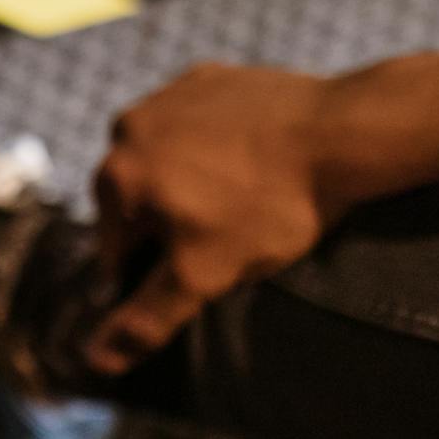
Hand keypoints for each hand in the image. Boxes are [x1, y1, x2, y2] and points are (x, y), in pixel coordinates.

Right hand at [84, 60, 436, 375]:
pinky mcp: (211, 77)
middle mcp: (128, 126)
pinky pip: (200, 125)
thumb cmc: (270, 206)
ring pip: (168, 160)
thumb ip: (147, 318)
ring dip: (192, 182)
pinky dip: (217, 146)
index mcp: (116, 175)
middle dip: (172, 223)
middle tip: (229, 237)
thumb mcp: (204, 275)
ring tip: (244, 201)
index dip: (155, 270)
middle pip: (141, 200)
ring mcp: (171, 95)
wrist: (341, 133)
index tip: (199, 273)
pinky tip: (255, 164)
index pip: (116, 247)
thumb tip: (96, 360)